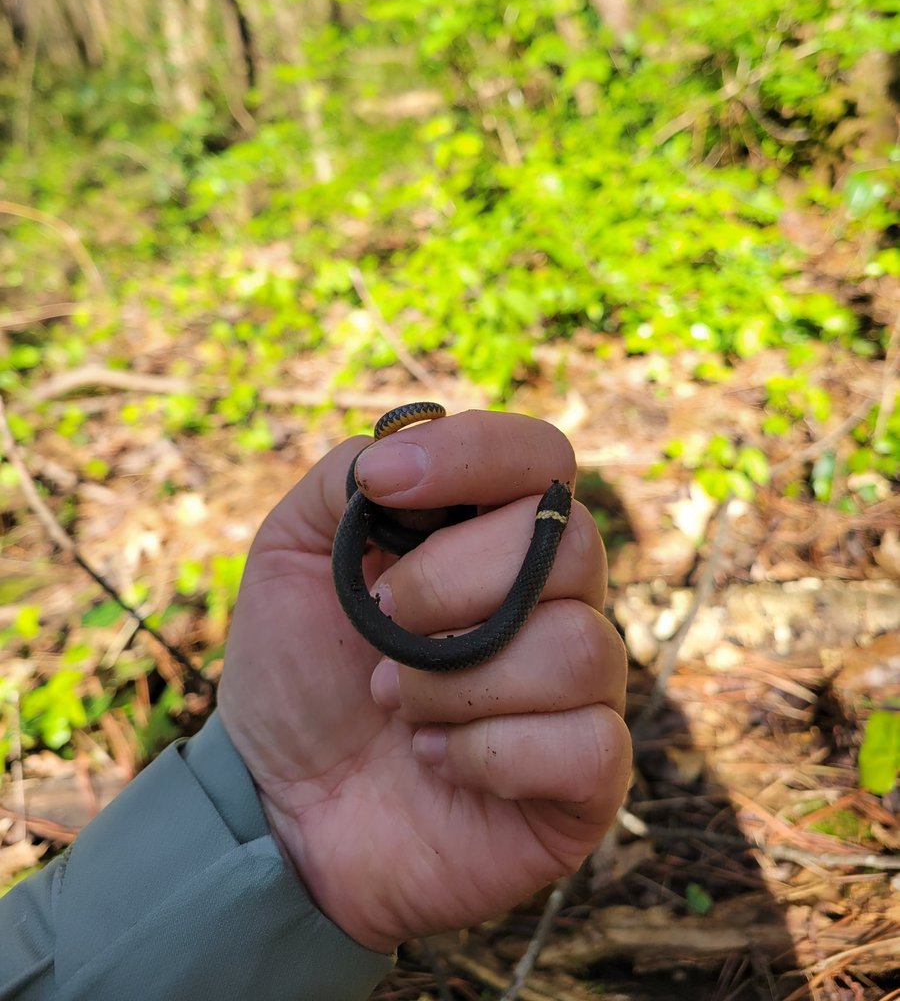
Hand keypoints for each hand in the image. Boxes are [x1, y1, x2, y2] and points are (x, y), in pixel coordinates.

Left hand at [218, 410, 630, 952]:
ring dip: (458, 681)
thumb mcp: (291, 556)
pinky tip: (434, 761)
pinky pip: (588, 743)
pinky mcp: (586, 777)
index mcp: (493, 536)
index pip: (541, 456)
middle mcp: (553, 601)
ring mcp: (578, 690)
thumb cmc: (297, 677)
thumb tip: (404, 447)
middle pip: (569, 544)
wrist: (280, 810)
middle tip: (381, 624)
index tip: (386, 484)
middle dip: (450, 582)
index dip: (476, 454)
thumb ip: (343, 477)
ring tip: (394, 704)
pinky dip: (486, 753)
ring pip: (578, 646)